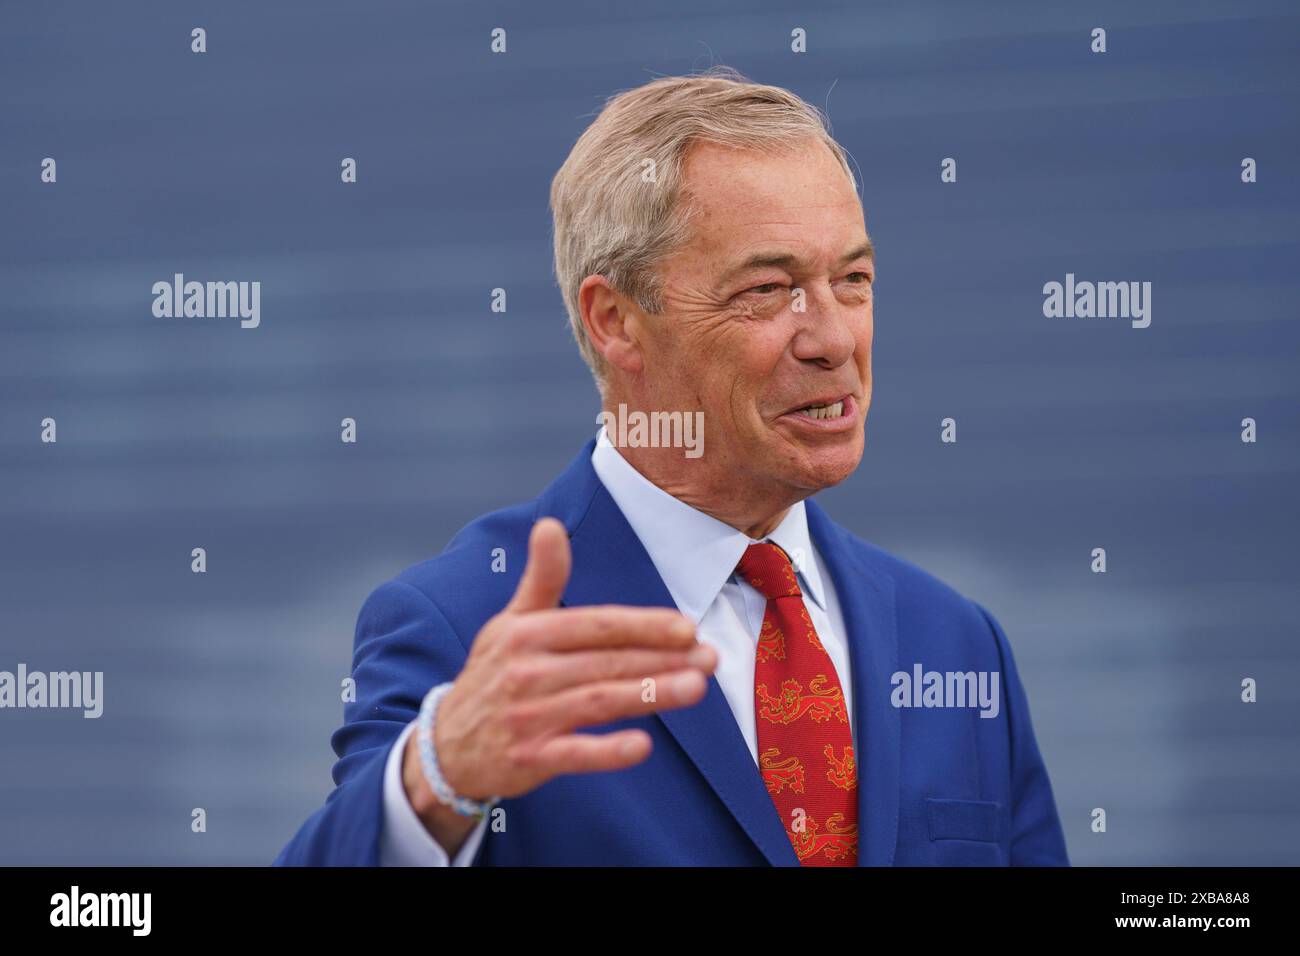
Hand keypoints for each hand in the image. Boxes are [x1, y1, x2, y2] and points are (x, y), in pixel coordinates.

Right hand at [402, 517, 716, 851]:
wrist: (446, 746)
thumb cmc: (494, 675)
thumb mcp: (511, 622)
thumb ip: (542, 578)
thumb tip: (550, 524)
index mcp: (528, 633)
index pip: (596, 624)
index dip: (643, 625)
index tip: (686, 627)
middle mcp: (526, 671)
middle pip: (606, 662)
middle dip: (663, 659)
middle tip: (709, 658)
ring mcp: (527, 717)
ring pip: (598, 702)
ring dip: (650, 694)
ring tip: (695, 688)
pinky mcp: (529, 758)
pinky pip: (574, 754)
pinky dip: (607, 751)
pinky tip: (643, 746)